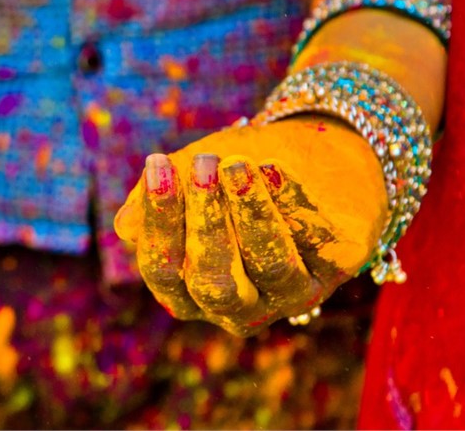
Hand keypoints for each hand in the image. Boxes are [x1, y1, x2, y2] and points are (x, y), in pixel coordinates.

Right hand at [114, 116, 388, 335]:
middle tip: (201, 164)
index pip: (164, 270)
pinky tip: (273, 167)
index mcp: (188, 290)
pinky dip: (292, 201)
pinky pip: (315, 239)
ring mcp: (290, 293)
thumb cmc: (231, 173)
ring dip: (250, 213)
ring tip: (237, 164)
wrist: (310, 158)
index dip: (159, 219)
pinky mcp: (339, 269)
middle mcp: (238, 306)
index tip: (158, 164)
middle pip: (214, 281)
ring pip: (270, 264)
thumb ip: (157, 201)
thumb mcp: (189, 178)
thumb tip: (125, 227)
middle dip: (205, 221)